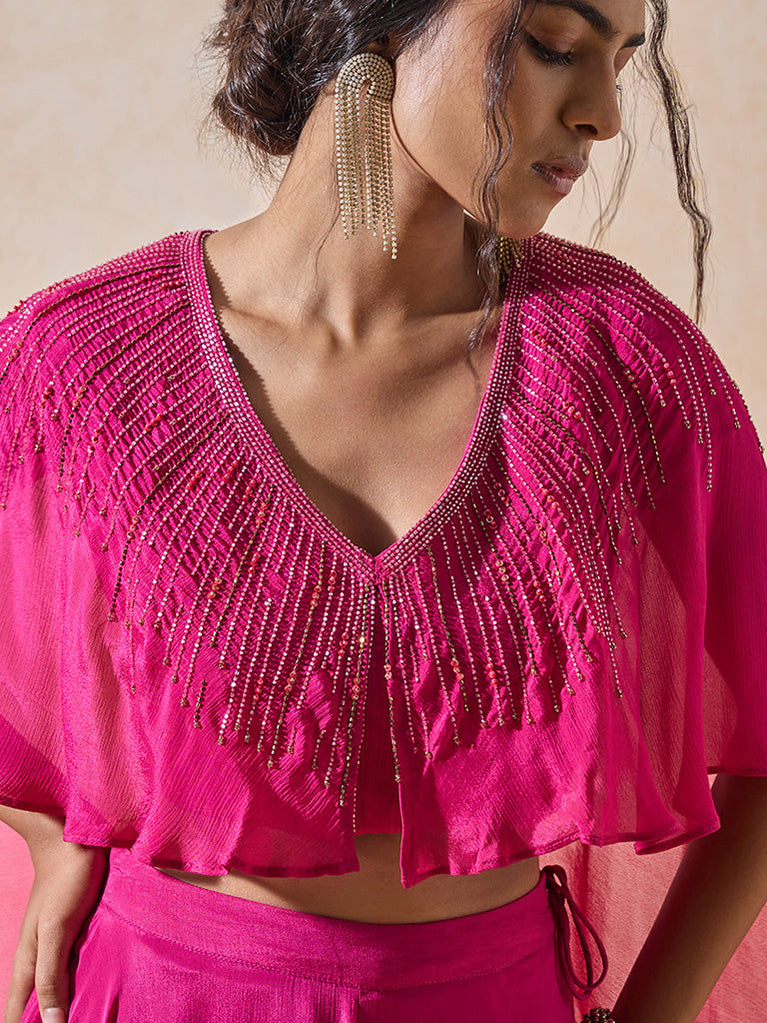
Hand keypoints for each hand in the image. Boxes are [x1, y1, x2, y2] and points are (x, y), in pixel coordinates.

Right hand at [3, 818, 108, 1022]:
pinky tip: (91, 991)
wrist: (75, 841)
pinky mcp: (74, 934)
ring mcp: (55, 946)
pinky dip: (76, 985)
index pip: (16, 1014)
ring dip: (63, 1007)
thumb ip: (50, 975)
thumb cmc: (66, 882)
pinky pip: (71, 969)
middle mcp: (38, 959)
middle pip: (34, 1006)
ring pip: (53, 989)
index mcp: (28, 964)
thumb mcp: (57, 930)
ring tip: (83, 1017)